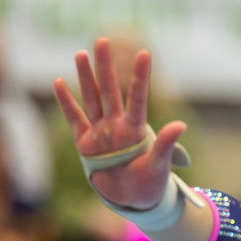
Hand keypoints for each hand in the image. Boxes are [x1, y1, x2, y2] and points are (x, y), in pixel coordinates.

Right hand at [53, 37, 186, 209]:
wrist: (132, 200)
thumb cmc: (151, 184)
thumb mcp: (160, 167)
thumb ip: (166, 145)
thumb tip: (181, 124)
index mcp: (137, 129)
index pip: (138, 97)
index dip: (140, 76)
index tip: (144, 53)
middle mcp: (118, 126)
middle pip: (111, 90)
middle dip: (106, 66)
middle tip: (103, 40)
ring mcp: (100, 132)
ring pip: (91, 99)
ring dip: (86, 77)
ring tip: (82, 53)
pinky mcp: (85, 143)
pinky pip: (74, 119)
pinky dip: (66, 102)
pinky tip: (59, 82)